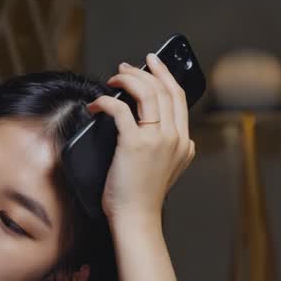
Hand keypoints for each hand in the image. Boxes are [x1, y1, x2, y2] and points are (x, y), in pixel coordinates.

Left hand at [87, 53, 196, 223]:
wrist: (137, 218)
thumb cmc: (144, 196)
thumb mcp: (172, 168)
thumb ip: (176, 148)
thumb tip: (167, 130)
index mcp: (184, 141)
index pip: (178, 96)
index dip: (165, 75)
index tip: (152, 63)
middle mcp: (174, 136)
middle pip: (164, 89)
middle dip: (144, 71)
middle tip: (126, 66)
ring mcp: (157, 139)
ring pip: (146, 93)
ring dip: (127, 79)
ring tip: (113, 79)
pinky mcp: (135, 143)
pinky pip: (120, 109)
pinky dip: (105, 101)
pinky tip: (96, 104)